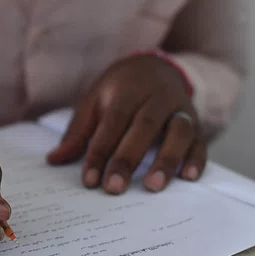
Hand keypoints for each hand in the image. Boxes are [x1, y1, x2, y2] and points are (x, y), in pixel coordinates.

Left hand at [46, 54, 204, 193]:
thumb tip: (54, 159)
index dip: (100, 152)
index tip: (90, 181)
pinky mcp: (197, 123)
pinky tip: (188, 178)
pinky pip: (201, 140)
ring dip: (166, 159)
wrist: (156, 67)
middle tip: (114, 188)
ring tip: (152, 186)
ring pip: (178, 131)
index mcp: (127, 90)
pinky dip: (197, 158)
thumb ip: (78, 132)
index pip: (112, 122)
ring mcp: (180, 109)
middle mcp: (157, 96)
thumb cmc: (120, 91)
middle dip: (128, 159)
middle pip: (143, 126)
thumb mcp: (95, 102)